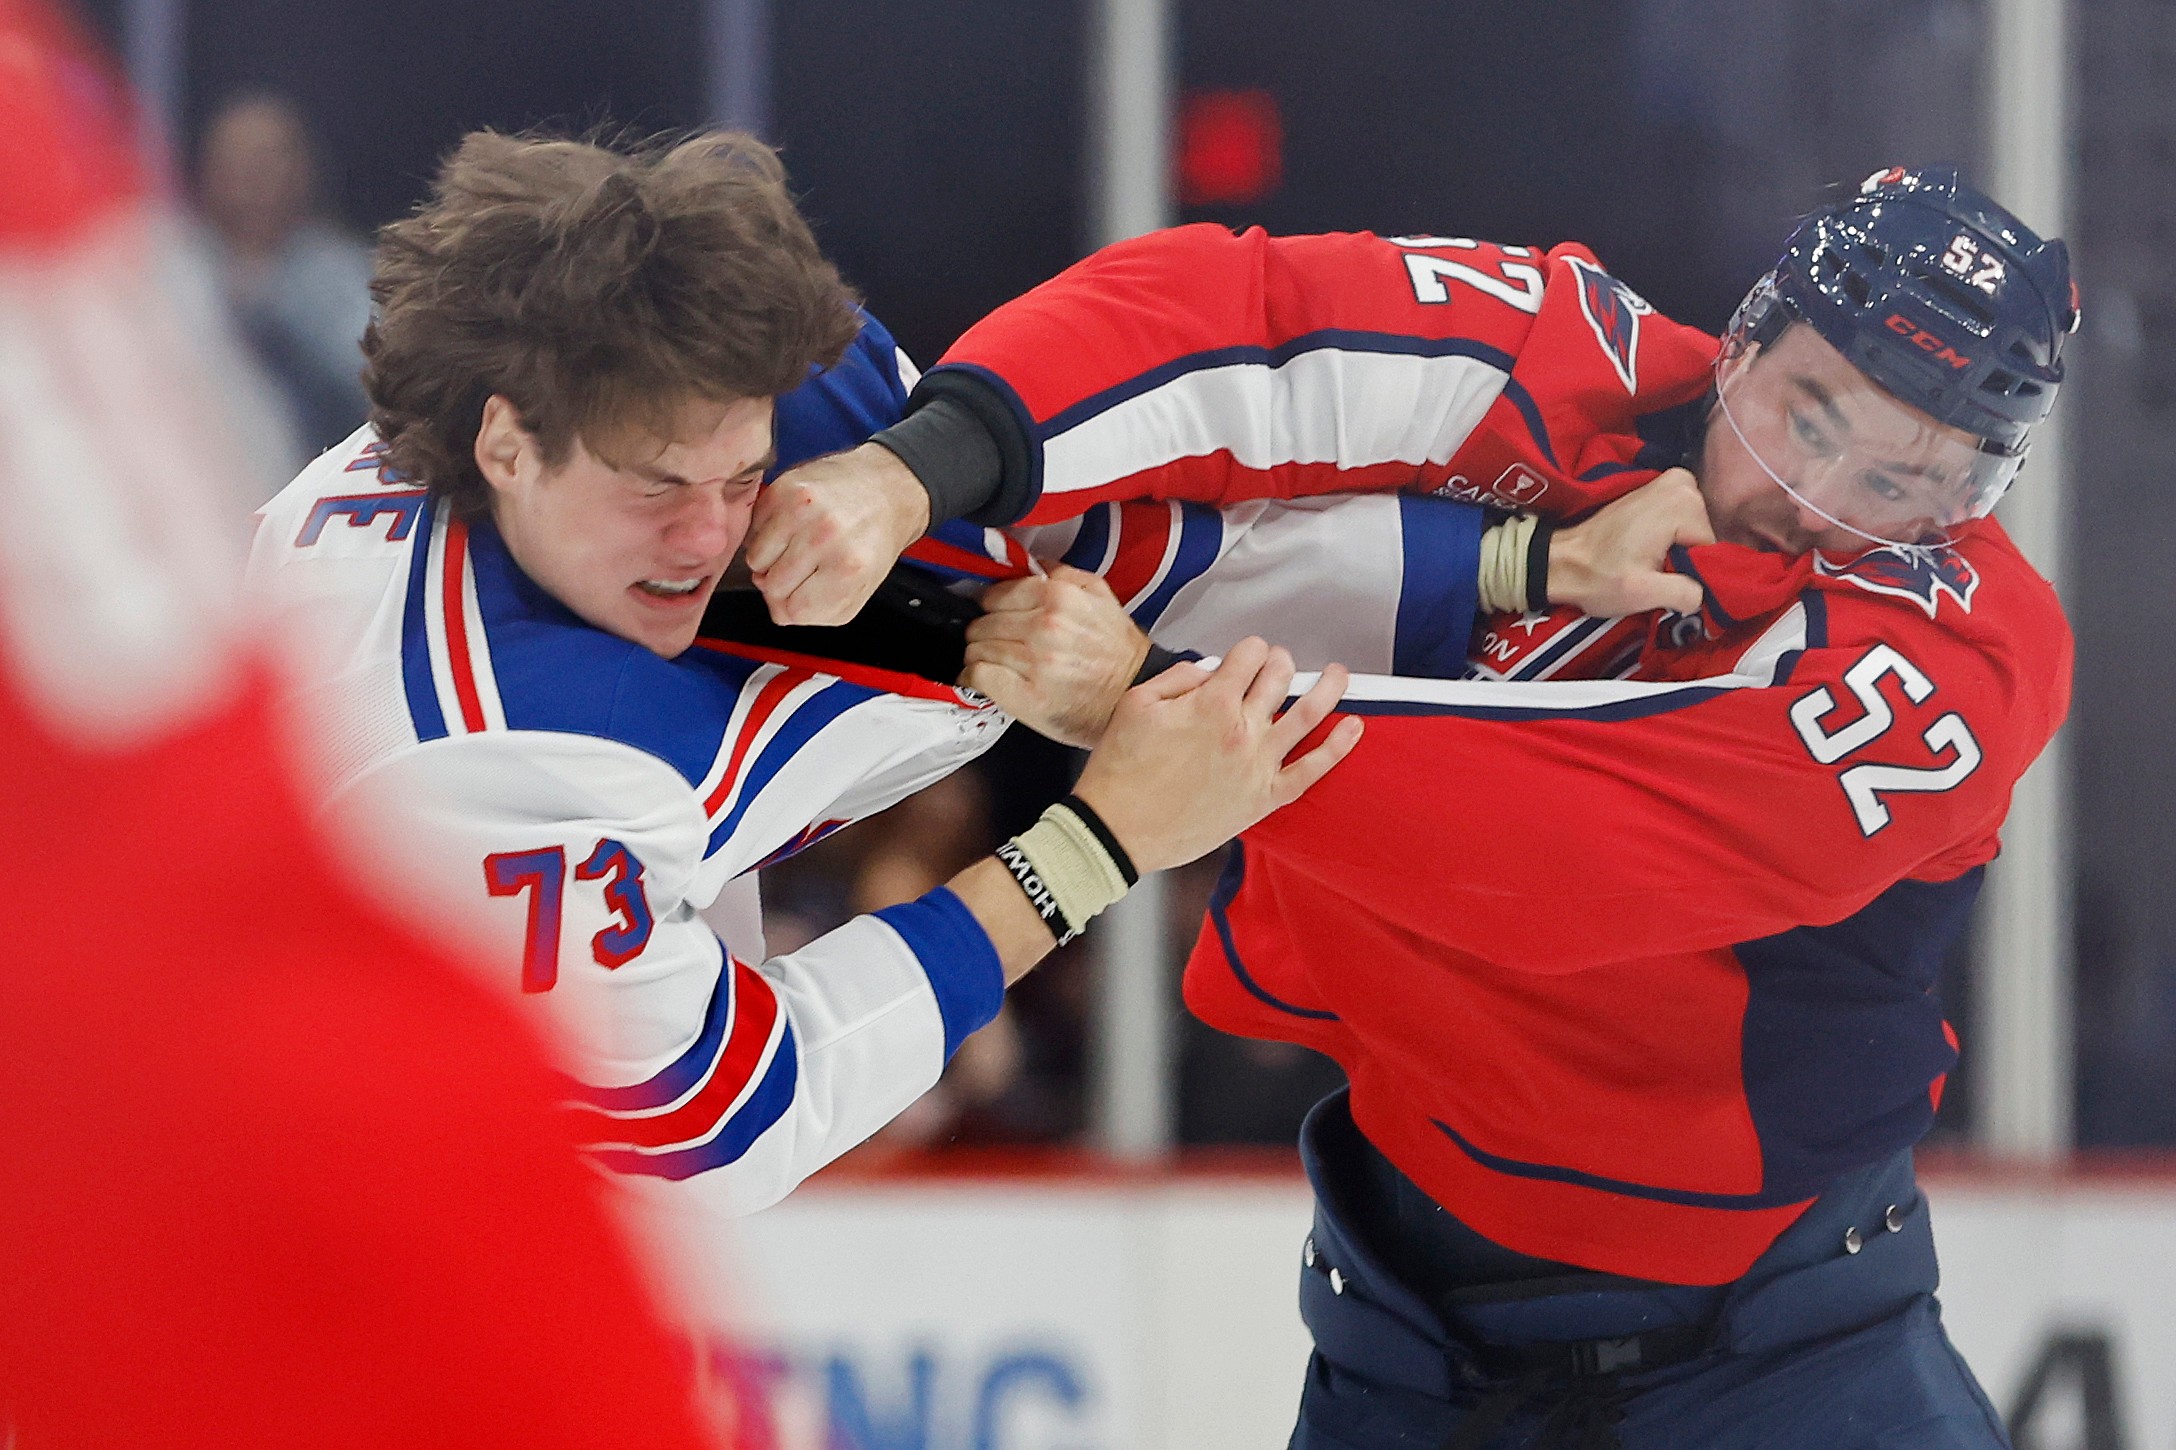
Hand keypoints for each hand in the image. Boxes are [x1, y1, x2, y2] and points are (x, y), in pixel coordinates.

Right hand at [742, 443, 931, 624]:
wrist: (884, 488)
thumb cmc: (872, 538)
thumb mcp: (860, 588)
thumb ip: (819, 611)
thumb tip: (778, 609)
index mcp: (849, 568)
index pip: (794, 611)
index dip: (795, 606)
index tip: (805, 593)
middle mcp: (825, 537)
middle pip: (772, 586)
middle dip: (785, 583)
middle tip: (807, 565)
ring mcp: (802, 510)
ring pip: (756, 560)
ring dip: (771, 559)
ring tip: (799, 544)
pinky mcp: (784, 489)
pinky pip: (753, 531)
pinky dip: (767, 533)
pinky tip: (793, 527)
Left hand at [961, 565, 1150, 747]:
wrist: (1135, 694)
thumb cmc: (1117, 651)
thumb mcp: (1101, 596)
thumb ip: (1063, 574)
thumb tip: (1030, 562)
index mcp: (1059, 597)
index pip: (995, 594)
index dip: (993, 607)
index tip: (997, 615)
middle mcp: (1045, 627)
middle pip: (981, 624)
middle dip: (986, 633)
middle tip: (1000, 643)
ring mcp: (1035, 663)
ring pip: (976, 650)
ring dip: (980, 656)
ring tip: (997, 662)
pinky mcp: (1028, 697)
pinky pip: (979, 676)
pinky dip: (974, 678)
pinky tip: (981, 679)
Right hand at [1072, 638, 1363, 872]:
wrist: (1117, 829)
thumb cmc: (1120, 769)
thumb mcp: (1136, 704)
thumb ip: (1179, 678)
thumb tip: (1210, 671)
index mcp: (1211, 703)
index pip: (1248, 655)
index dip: (1248, 649)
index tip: (1244, 656)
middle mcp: (1242, 730)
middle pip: (1279, 677)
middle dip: (1279, 662)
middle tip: (1277, 663)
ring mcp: (1257, 765)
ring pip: (1308, 714)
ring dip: (1328, 687)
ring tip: (1339, 674)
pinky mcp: (1263, 798)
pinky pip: (1312, 770)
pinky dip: (1337, 747)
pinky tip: (1354, 727)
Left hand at [1548, 467, 1714, 617]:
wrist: (1562, 560)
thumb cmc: (1598, 576)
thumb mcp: (1644, 594)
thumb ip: (1687, 593)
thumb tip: (1710, 595)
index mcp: (1684, 503)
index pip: (1714, 550)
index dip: (1695, 573)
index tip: (1666, 582)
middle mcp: (1683, 484)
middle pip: (1706, 538)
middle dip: (1686, 561)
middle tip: (1654, 573)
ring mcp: (1672, 483)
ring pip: (1696, 533)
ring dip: (1679, 553)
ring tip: (1648, 562)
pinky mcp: (1661, 489)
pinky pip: (1684, 523)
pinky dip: (1672, 541)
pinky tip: (1648, 552)